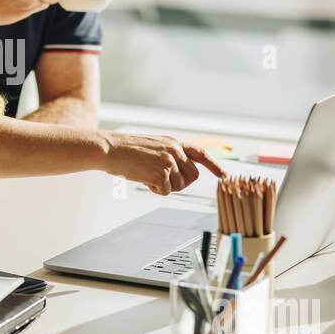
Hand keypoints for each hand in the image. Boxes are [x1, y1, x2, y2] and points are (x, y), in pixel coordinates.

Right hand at [100, 134, 227, 195]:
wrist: (110, 149)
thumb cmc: (126, 150)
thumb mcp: (154, 146)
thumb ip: (170, 155)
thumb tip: (182, 174)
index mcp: (174, 142)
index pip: (201, 153)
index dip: (214, 165)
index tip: (224, 175)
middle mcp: (175, 150)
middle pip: (192, 176)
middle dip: (181, 183)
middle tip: (163, 181)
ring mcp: (169, 162)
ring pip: (179, 186)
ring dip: (164, 186)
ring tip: (147, 175)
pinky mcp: (161, 173)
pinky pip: (165, 191)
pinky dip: (154, 189)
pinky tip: (142, 179)